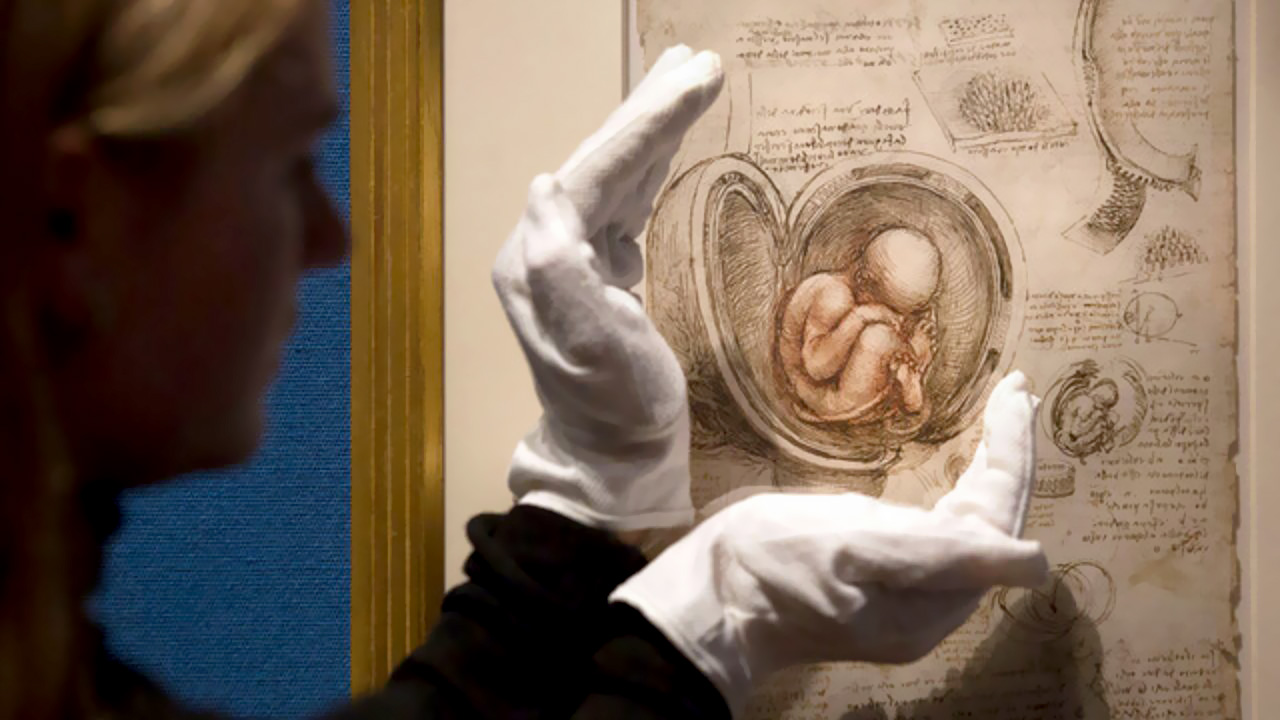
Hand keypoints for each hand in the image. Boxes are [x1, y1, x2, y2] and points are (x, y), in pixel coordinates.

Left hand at [491, 47, 724, 530]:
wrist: (614, 457)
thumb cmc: (614, 409)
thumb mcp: (592, 345)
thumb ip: (559, 267)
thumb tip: (545, 186)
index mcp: (539, 260)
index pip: (596, 172)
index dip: (647, 123)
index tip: (696, 77)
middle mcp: (544, 249)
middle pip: (603, 162)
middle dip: (651, 109)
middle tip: (698, 59)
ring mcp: (569, 259)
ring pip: (615, 176)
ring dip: (652, 128)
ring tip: (689, 78)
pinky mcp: (597, 273)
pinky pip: (624, 203)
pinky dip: (649, 167)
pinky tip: (666, 146)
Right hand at [611, 372, 1048, 714]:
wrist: (711, 603)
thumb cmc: (768, 565)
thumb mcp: (851, 546)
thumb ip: (942, 555)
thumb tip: (1035, 563)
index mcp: (932, 596)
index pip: (998, 514)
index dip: (1012, 452)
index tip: (1015, 391)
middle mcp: (932, 603)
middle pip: (993, 519)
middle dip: (1007, 453)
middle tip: (1016, 389)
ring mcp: (909, 597)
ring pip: (972, 526)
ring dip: (990, 469)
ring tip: (1004, 418)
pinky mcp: (884, 586)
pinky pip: (943, 535)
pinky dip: (960, 489)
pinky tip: (962, 471)